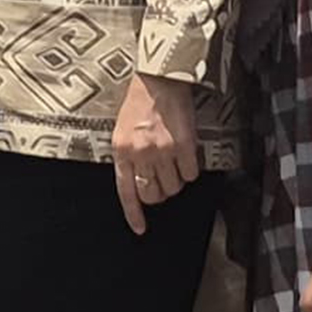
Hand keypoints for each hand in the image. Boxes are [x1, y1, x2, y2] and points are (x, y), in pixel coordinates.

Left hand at [111, 72, 204, 234]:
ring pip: (173, 188)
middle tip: (161, 180)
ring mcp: (162, 152)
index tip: (140, 229)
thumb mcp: (121, 132)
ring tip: (172, 163)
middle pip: (152, 195)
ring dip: (175, 181)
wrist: (159, 82)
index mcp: (121, 152)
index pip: (125, 192)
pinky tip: (184, 156)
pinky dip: (189, 171)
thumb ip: (127, 158)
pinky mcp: (184, 147)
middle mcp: (140, 155)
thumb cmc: (139, 106)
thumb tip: (137, 182)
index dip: (134, 214)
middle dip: (158, 194)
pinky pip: (190, 175)